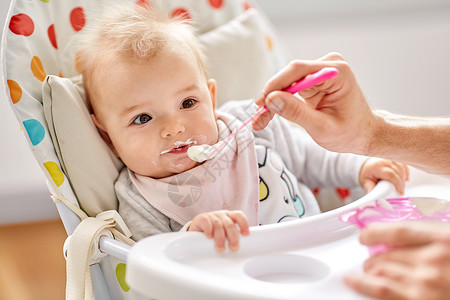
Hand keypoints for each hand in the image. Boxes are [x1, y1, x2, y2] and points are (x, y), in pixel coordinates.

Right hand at [188, 210, 249, 251]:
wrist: (196, 228)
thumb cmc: (213, 232)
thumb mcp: (224, 232)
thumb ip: (231, 236)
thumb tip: (241, 251)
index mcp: (229, 216)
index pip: (239, 215)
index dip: (244, 223)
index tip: (246, 234)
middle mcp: (221, 215)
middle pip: (230, 224)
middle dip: (233, 236)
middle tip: (234, 248)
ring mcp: (212, 216)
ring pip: (219, 225)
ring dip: (220, 238)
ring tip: (221, 249)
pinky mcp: (201, 218)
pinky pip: (207, 222)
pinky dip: (209, 230)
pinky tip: (209, 237)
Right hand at [253, 52, 378, 154]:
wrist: (363, 134)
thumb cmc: (350, 132)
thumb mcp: (322, 127)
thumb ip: (296, 112)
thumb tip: (271, 99)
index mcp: (336, 72)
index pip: (298, 70)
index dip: (276, 86)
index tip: (261, 104)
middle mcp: (327, 66)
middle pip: (289, 75)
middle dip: (271, 96)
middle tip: (257, 116)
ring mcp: (319, 71)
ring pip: (286, 83)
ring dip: (272, 101)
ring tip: (261, 120)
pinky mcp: (312, 80)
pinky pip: (289, 88)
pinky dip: (279, 102)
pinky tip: (268, 115)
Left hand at [344, 222, 449, 299]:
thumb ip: (434, 235)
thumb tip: (406, 235)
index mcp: (444, 239)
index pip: (397, 231)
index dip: (375, 231)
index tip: (365, 234)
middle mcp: (432, 261)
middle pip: (387, 253)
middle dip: (373, 255)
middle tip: (369, 256)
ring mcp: (426, 284)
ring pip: (381, 270)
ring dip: (370, 270)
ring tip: (367, 269)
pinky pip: (382, 291)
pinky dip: (363, 284)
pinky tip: (354, 281)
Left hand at [359, 158, 408, 193]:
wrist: (367, 164)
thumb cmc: (367, 173)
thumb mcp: (365, 181)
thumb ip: (370, 188)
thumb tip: (373, 196)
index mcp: (376, 166)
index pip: (390, 174)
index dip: (397, 183)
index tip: (400, 191)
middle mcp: (384, 160)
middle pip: (398, 171)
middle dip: (401, 182)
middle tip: (400, 191)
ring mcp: (390, 158)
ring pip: (401, 168)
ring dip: (403, 178)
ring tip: (401, 186)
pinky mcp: (395, 159)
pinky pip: (403, 165)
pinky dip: (406, 172)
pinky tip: (405, 179)